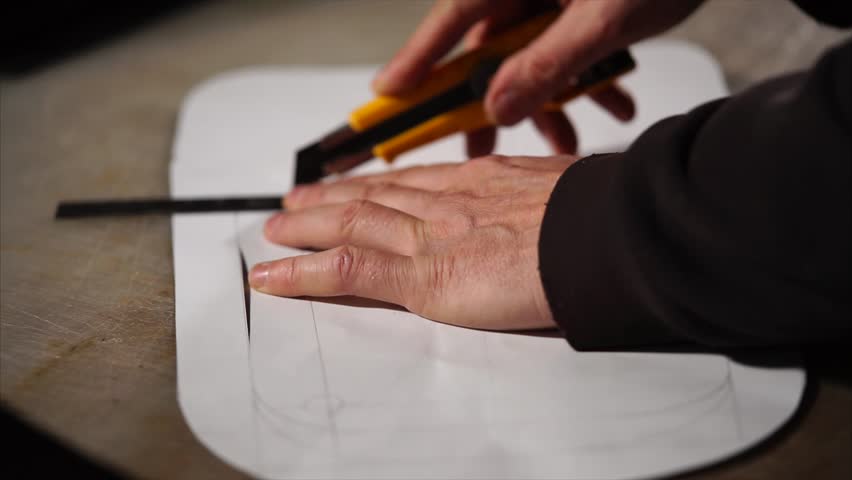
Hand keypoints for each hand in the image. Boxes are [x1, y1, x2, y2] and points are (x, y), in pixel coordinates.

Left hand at [249, 155, 578, 330]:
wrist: (605, 239)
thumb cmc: (598, 221)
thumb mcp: (567, 198)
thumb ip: (541, 209)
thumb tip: (550, 218)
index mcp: (483, 181)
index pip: (416, 181)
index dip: (379, 182)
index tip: (360, 184)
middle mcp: (448, 201)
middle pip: (375, 195)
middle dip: (331, 199)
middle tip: (298, 201)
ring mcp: (431, 236)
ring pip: (351, 224)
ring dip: (307, 228)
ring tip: (276, 231)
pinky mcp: (423, 276)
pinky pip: (349, 271)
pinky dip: (304, 274)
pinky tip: (274, 277)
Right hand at [372, 0, 702, 155]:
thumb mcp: (604, 19)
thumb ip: (548, 64)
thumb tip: (501, 106)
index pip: (451, 20)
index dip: (415, 63)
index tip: (386, 98)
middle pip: (489, 47)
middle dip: (493, 102)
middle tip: (481, 146)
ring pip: (532, 54)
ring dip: (550, 99)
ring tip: (568, 139)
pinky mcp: (583, 1)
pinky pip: (567, 45)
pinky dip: (585, 77)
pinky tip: (612, 101)